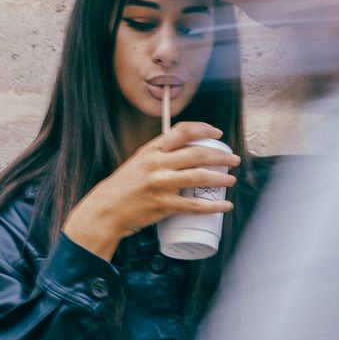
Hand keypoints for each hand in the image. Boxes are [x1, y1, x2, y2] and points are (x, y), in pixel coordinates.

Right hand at [63, 122, 239, 260]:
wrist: (105, 210)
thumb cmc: (123, 188)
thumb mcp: (138, 163)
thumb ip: (159, 157)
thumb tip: (185, 155)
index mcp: (151, 151)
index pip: (182, 131)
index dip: (203, 129)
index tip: (217, 132)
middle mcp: (157, 164)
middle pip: (197, 154)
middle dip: (221, 155)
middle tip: (233, 159)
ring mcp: (160, 185)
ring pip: (199, 177)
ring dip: (220, 178)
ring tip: (231, 180)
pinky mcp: (163, 205)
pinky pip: (194, 205)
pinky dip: (213, 206)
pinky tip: (224, 205)